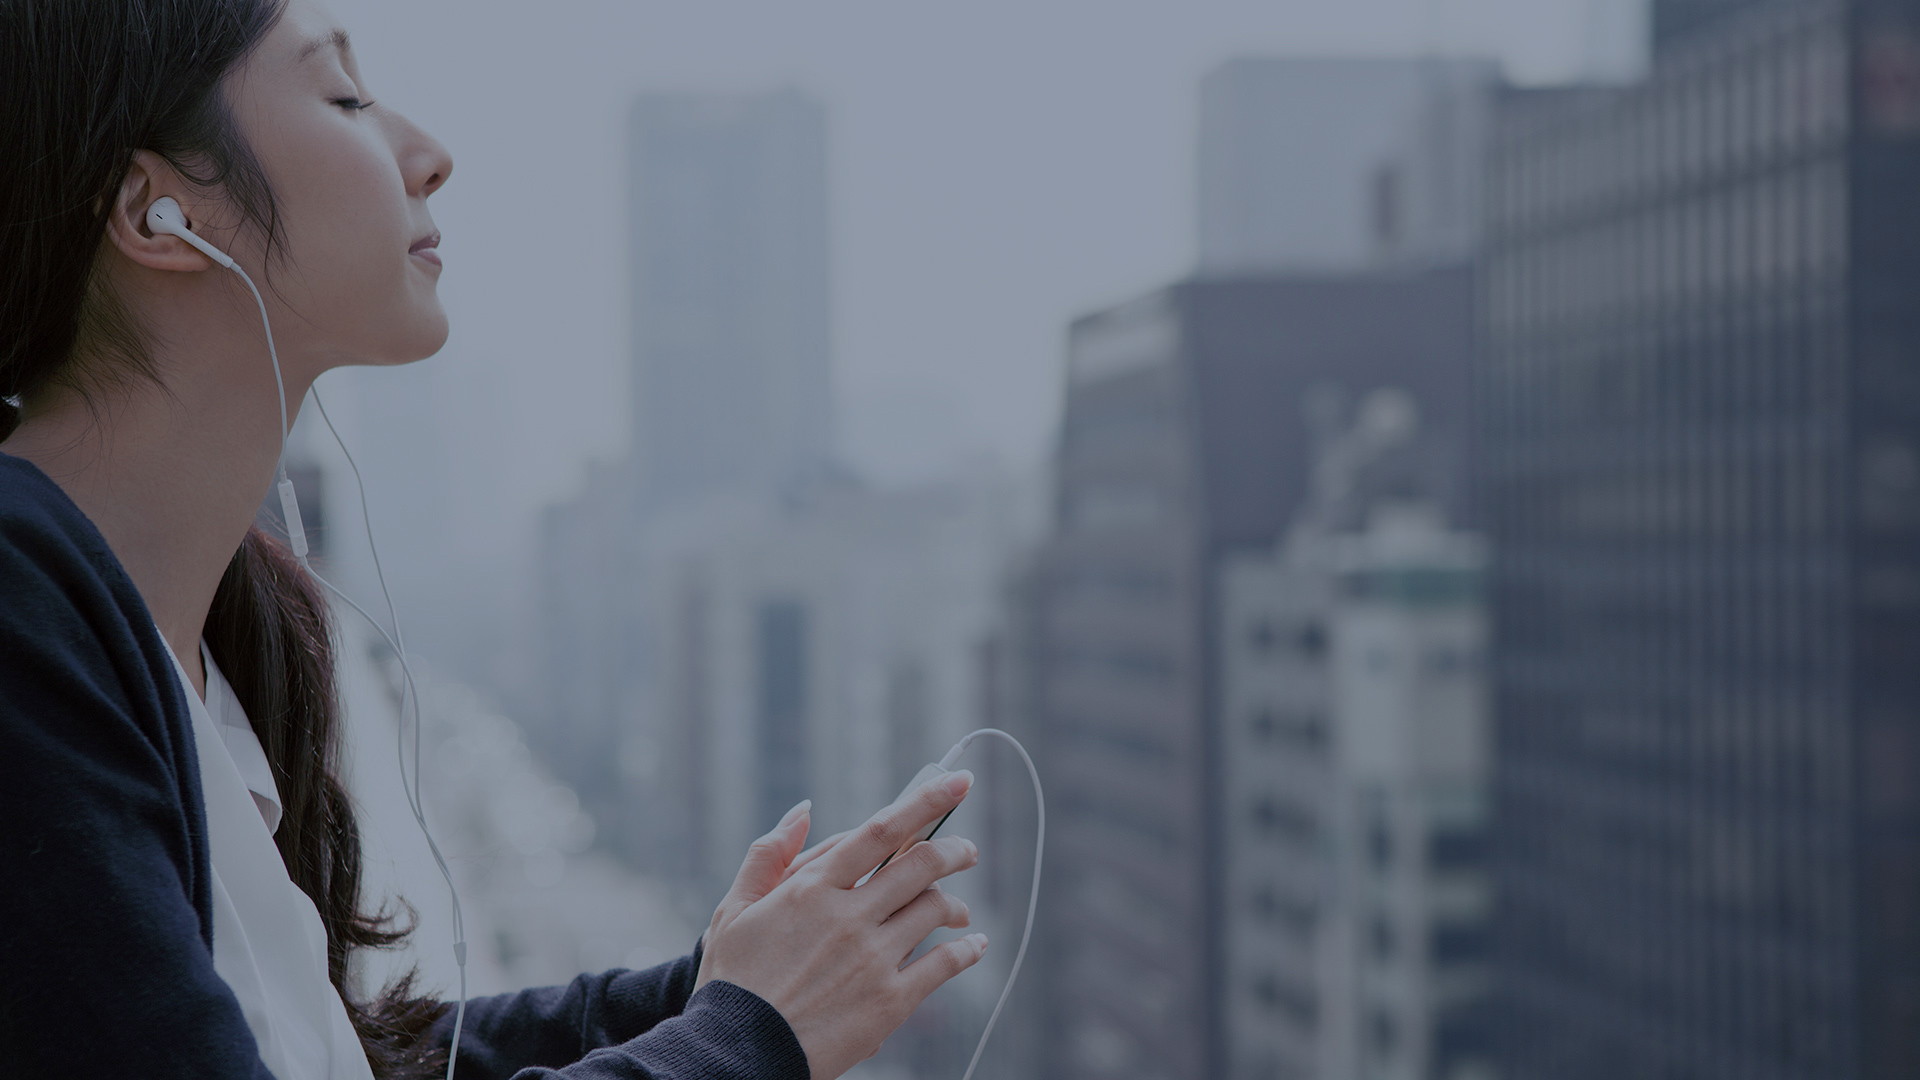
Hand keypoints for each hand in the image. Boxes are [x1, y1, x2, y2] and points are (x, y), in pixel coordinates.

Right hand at [694, 772, 987, 1079]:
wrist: (737, 1053)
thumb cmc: (732, 980)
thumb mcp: (733, 909)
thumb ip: (770, 854)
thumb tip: (804, 810)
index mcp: (811, 889)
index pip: (881, 831)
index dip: (925, 801)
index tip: (958, 782)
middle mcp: (848, 918)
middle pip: (921, 866)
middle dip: (954, 852)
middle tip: (967, 852)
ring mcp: (873, 960)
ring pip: (935, 911)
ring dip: (957, 905)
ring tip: (961, 911)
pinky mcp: (889, 1003)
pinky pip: (943, 965)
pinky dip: (966, 951)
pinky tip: (974, 947)